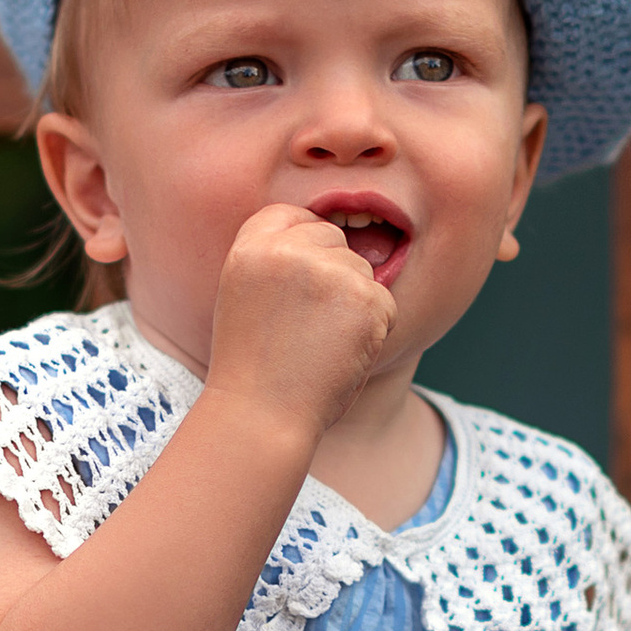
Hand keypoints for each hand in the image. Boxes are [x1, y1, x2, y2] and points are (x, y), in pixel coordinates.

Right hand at [204, 203, 393, 443]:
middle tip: (308, 325)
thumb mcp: (244, 295)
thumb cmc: (253, 366)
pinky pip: (386, 302)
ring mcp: (327, 271)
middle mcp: (287, 250)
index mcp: (250, 247)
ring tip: (320, 343)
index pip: (293, 215)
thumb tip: (328, 237)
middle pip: (334, 239)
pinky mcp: (364, 297)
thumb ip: (276, 260)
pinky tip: (341, 353)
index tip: (299, 284)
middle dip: (333, 275)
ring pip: (363, 270)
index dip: (305, 245)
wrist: (261, 415)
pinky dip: (374, 330)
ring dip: (355, 304)